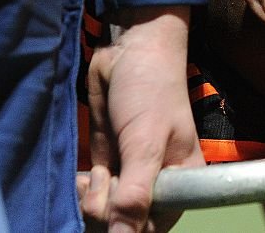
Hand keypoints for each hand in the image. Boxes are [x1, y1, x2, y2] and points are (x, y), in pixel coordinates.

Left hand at [79, 6, 203, 232]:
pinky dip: (85, 190)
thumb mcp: (146, 142)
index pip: (153, 227)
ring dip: (92, 200)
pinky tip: (83, 178)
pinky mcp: (109, 163)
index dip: (131, 227)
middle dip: (106, 211)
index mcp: (181, 182)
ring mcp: (130, 174)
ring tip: (92, 179)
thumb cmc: (150, 91)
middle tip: (103, 183)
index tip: (114, 207)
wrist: (129, 49)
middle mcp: (157, 183)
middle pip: (125, 222)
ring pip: (105, 212)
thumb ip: (135, 193)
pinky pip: (93, 194)